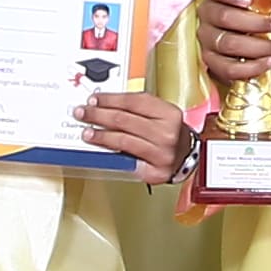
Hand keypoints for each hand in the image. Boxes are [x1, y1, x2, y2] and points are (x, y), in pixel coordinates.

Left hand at [77, 90, 198, 184]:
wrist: (187, 157)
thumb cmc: (170, 134)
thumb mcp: (161, 114)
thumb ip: (137, 108)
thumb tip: (105, 105)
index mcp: (169, 113)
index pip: (133, 101)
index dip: (110, 99)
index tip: (94, 99)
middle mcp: (167, 133)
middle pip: (125, 120)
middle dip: (99, 115)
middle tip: (82, 113)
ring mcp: (161, 153)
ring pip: (123, 141)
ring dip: (101, 136)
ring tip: (87, 132)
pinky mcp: (154, 171)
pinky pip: (127, 161)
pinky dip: (111, 155)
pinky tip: (100, 151)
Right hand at [191, 0, 270, 92]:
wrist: (254, 42)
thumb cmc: (262, 15)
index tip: (249, 0)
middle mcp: (207, 14)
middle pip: (224, 16)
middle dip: (254, 23)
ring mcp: (207, 38)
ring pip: (226, 43)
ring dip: (257, 47)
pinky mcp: (211, 62)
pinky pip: (228, 68)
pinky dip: (251, 67)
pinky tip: (268, 61)